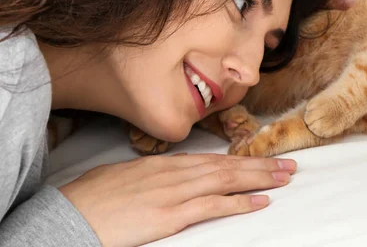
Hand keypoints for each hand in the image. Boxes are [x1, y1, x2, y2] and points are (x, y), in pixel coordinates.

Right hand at [59, 153, 295, 246]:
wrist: (68, 215)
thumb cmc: (92, 197)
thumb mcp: (125, 176)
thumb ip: (152, 174)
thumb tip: (166, 174)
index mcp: (165, 165)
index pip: (212, 160)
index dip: (241, 160)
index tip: (262, 159)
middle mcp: (175, 173)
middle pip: (226, 166)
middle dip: (260, 165)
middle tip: (289, 165)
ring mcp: (174, 193)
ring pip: (225, 181)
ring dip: (258, 179)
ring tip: (284, 178)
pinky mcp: (170, 215)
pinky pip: (212, 206)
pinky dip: (239, 203)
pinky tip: (260, 201)